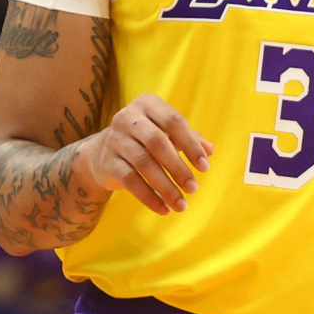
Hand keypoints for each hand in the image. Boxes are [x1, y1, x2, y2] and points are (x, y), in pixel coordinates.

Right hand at [79, 93, 213, 214]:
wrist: (103, 153)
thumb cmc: (145, 139)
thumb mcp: (167, 133)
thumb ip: (190, 138)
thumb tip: (210, 151)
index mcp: (147, 104)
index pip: (174, 121)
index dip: (191, 144)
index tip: (205, 167)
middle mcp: (127, 117)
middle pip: (157, 142)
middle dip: (178, 168)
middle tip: (194, 188)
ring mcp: (114, 139)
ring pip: (143, 163)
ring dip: (165, 187)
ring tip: (181, 205)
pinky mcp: (107, 161)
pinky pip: (130, 180)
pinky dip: (148, 197)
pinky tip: (163, 209)